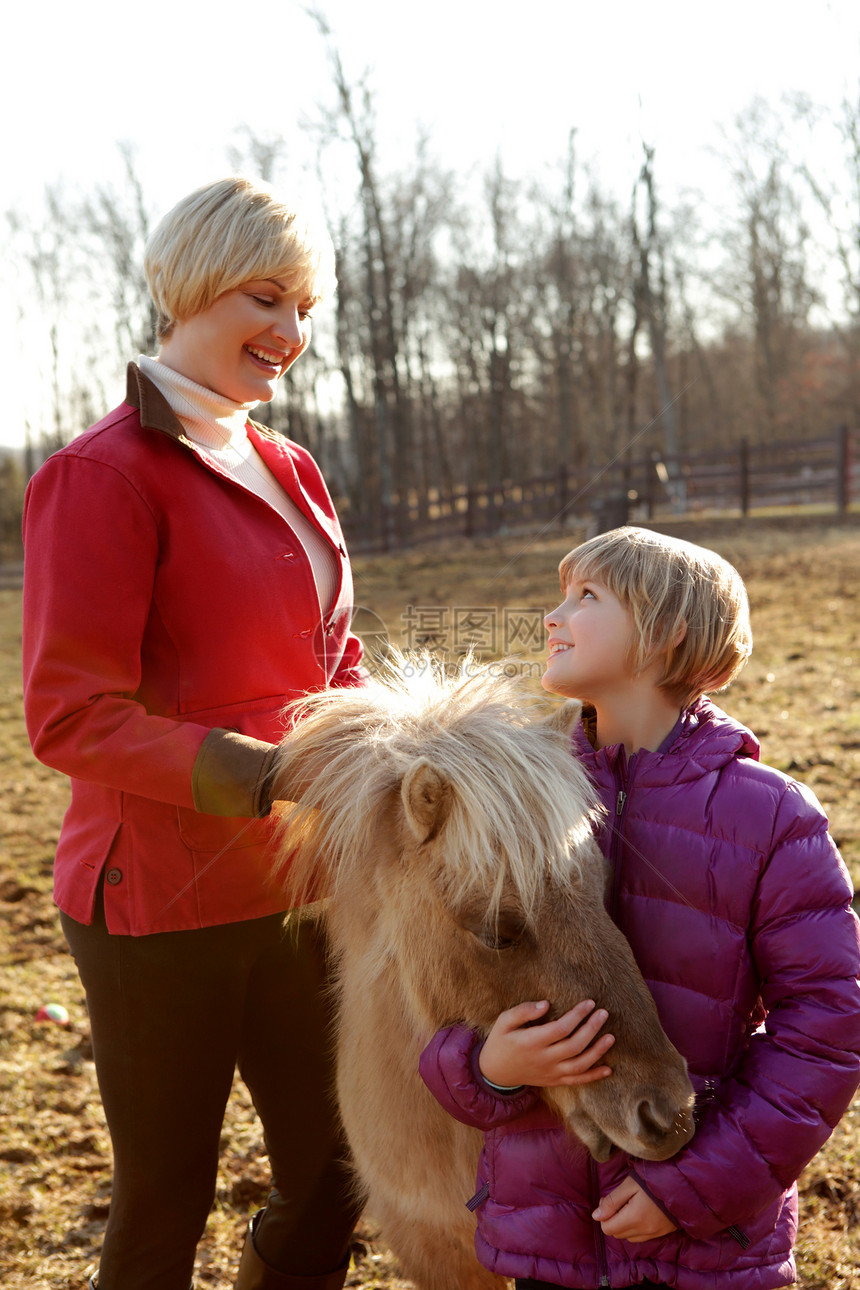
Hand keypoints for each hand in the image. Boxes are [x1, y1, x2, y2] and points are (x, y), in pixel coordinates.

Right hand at [478, 999, 614, 1088]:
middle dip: (592, 1028)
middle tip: (604, 1013)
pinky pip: (577, 1081)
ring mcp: (550, 1073)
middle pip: (574, 1045)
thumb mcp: (504, 1021)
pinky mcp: (554, 1081)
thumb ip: (523, 1011)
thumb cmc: (500, 1041)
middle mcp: (544, 1059)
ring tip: (611, 1037)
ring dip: (598, 1051)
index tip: (589, 1003)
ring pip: (579, 1065)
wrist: (495, 1072)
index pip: (560, 1028)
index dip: (577, 1015)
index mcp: (531, 1042)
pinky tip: (608, 1068)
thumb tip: (545, 1004)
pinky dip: (594, 1076)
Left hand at [592, 1177, 676, 1242]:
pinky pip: (642, 1237)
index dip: (604, 1215)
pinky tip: (640, 1212)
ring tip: (629, 1206)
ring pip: (629, 1237)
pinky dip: (636, 1228)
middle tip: (619, 1201)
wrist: (682, 1184)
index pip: (608, 1229)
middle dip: (612, 1219)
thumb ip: (612, 1201)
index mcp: (634, 1218)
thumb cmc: (653, 1180)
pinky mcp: (662, 1233)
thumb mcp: (629, 1185)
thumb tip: (596, 1216)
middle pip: (617, 1234)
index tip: (609, 1200)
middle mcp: (644, 1230)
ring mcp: (654, 1233)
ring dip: (624, 1225)